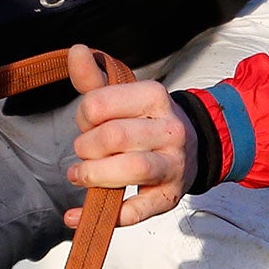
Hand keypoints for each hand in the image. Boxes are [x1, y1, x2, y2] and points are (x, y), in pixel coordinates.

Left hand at [62, 44, 196, 228]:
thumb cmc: (146, 121)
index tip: (87, 123)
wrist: (192, 147)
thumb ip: (95, 78)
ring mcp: (173, 165)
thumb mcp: (123, 95)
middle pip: (114, 137)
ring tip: (80, 176)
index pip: (99, 104)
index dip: (83, 117)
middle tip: (83, 152)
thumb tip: (76, 51)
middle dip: (86, 148)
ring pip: (131, 170)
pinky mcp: (169, 196)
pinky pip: (137, 211)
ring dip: (94, 176)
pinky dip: (104, 217)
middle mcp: (169, 129)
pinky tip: (76, 216)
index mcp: (155, 97)